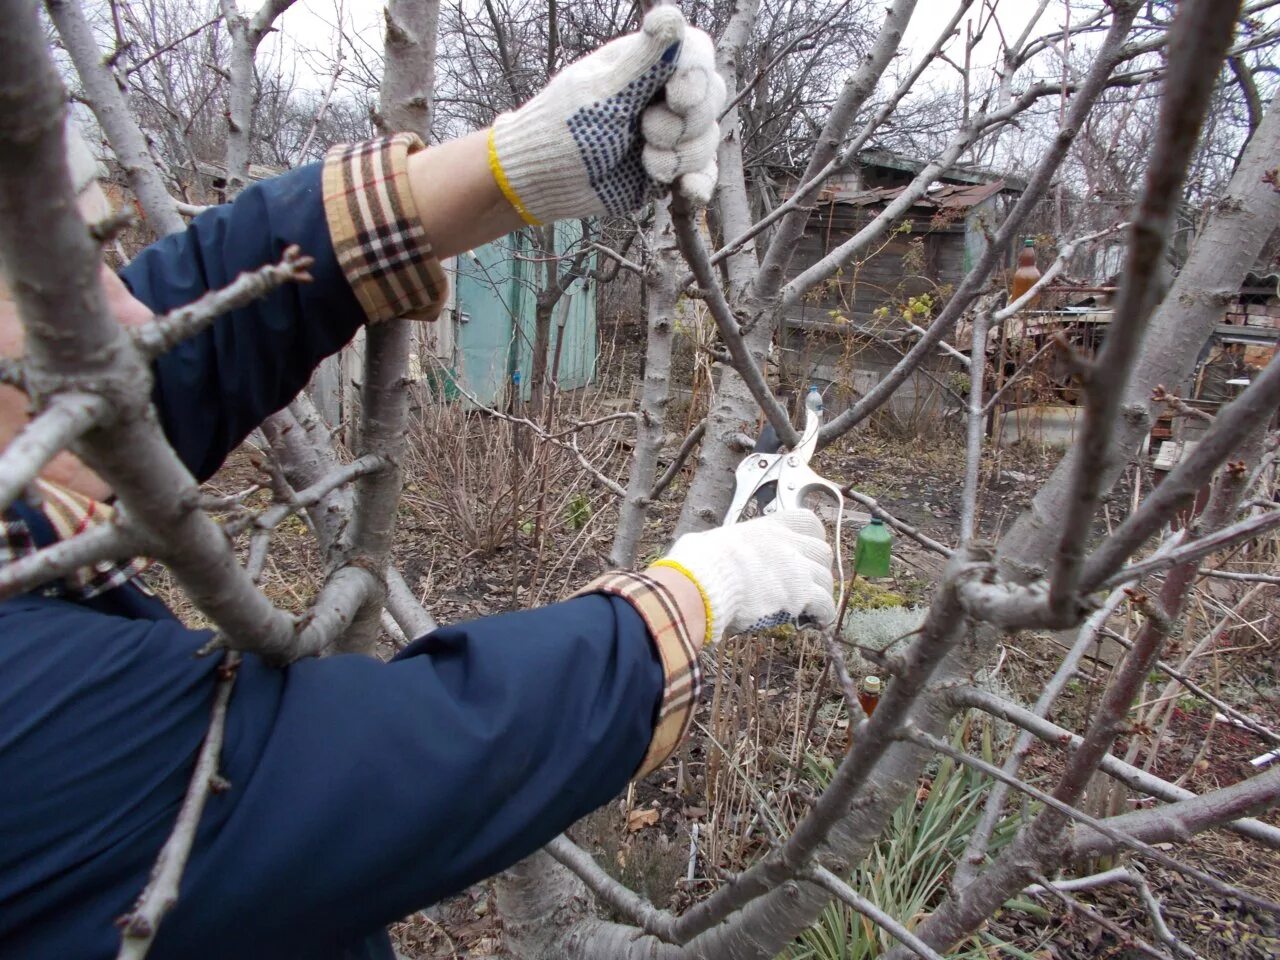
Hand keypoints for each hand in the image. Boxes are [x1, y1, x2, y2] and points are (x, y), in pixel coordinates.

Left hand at [489, 6, 724, 224]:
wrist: (544, 183)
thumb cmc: (563, 130)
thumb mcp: (602, 94)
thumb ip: (642, 60)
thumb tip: (670, 16)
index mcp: (646, 65)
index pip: (698, 54)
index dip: (697, 76)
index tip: (676, 98)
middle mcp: (661, 96)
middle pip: (710, 98)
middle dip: (685, 123)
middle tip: (646, 133)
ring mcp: (667, 135)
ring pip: (706, 139)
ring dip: (680, 156)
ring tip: (647, 163)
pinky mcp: (667, 170)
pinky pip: (702, 174)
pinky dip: (698, 183)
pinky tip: (687, 191)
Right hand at [652, 511, 835, 643]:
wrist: (704, 583)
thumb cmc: (700, 563)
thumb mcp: (714, 540)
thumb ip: (725, 545)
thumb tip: (709, 550)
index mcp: (768, 528)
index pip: (807, 522)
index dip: (811, 538)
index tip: (806, 551)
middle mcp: (787, 543)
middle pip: (822, 552)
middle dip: (818, 567)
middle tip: (808, 582)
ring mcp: (797, 568)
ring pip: (826, 579)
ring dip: (822, 592)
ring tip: (812, 606)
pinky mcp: (801, 593)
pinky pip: (825, 603)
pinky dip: (823, 613)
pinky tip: (817, 620)